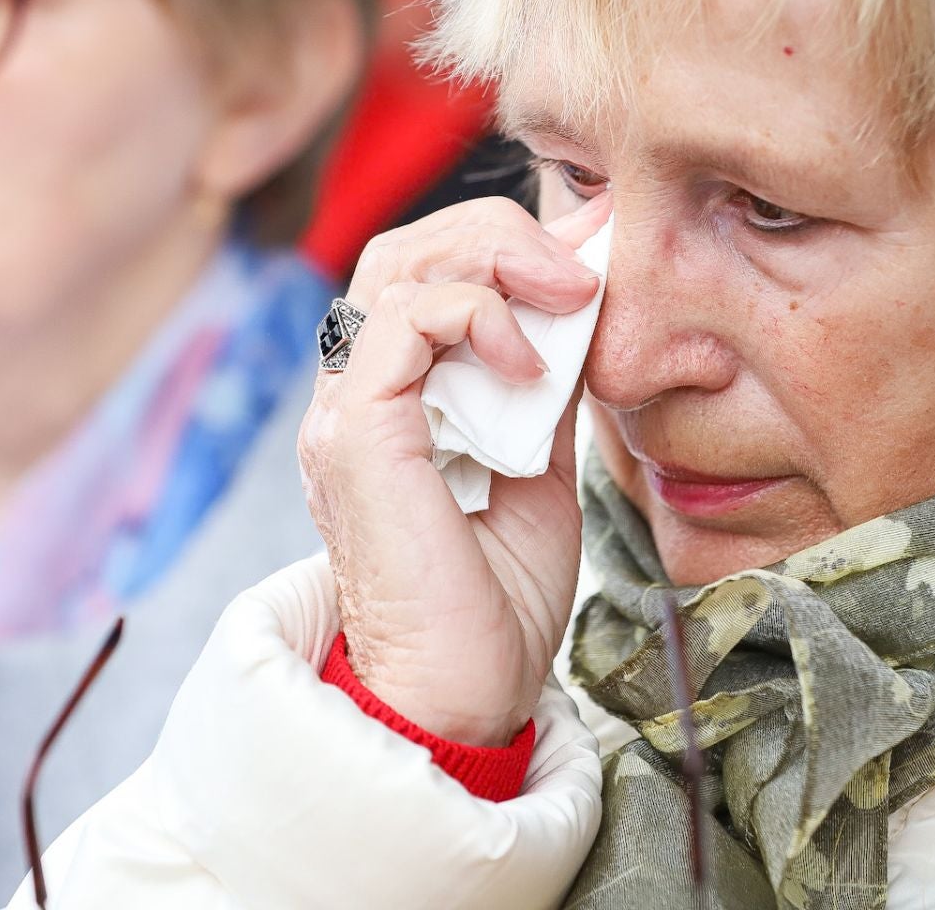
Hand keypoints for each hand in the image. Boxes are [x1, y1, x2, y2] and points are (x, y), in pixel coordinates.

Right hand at [299, 194, 610, 745]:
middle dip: (500, 234)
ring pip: (397, 266)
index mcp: (391, 404)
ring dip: (497, 260)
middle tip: (583, 264)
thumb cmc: (497, 604)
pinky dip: (478, 315)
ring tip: (570, 294)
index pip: (425, 276)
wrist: (467, 698)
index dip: (503, 245)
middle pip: (403, 251)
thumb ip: (547, 387)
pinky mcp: (355, 434)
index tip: (591, 246)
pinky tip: (531, 363)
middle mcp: (354, 400)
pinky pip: (403, 320)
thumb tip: (583, 304)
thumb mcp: (540, 466)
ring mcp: (343, 413)